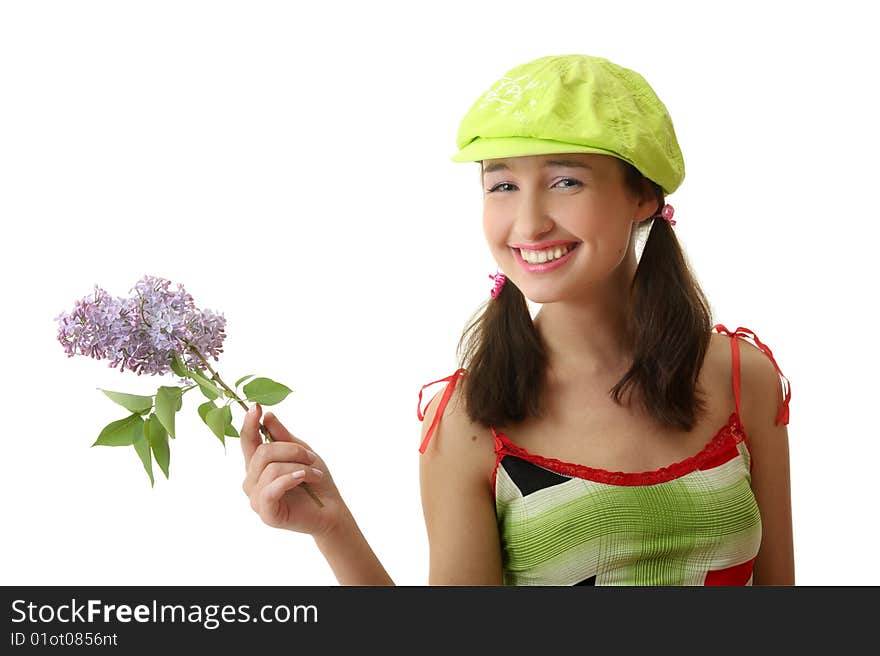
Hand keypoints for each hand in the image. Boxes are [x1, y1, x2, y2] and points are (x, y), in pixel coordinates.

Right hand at [240, 404, 345, 537]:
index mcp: (258, 465)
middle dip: (292, 450)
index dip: (249, 424)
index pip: (247, 441)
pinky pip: (271, 489)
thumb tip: (266, 416)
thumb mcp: (302, 452)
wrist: (331, 510)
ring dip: (299, 467)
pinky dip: (290, 479)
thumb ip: (283, 436)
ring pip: (270, 469)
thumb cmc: (316, 481)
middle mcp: (252, 481)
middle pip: (262, 452)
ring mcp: (256, 498)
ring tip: (314, 473)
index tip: (256, 407)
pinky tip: (304, 478)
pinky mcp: (266, 513)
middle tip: (312, 458)